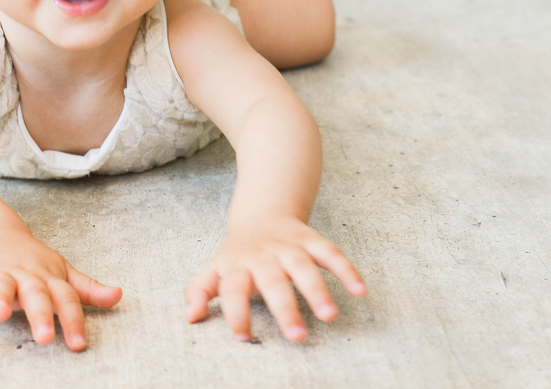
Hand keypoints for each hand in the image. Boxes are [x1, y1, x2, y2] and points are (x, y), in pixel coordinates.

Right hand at [0, 227, 122, 350]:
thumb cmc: (33, 261)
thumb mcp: (62, 272)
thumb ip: (88, 289)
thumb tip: (119, 296)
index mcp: (50, 278)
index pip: (67, 299)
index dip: (74, 321)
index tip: (79, 344)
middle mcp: (27, 276)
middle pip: (36, 294)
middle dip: (40, 314)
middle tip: (45, 337)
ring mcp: (2, 275)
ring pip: (2, 286)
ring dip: (2, 300)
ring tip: (2, 316)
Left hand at [185, 215, 365, 341]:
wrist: (261, 214)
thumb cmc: (237, 254)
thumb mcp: (214, 269)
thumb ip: (200, 290)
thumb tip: (190, 317)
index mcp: (237, 264)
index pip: (233, 289)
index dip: (236, 312)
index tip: (244, 337)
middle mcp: (264, 255)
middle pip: (273, 281)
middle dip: (286, 308)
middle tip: (297, 336)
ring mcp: (289, 246)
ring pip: (304, 266)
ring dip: (318, 290)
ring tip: (330, 315)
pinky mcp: (311, 240)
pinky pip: (330, 252)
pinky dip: (346, 269)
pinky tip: (360, 291)